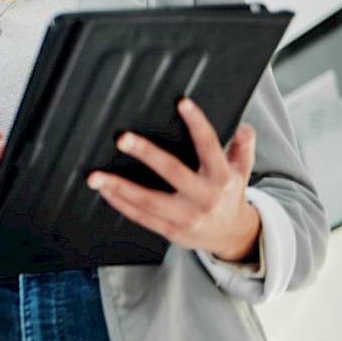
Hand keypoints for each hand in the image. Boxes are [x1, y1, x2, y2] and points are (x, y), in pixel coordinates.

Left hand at [87, 98, 260, 262]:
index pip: (209, 145)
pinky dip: (122, 204)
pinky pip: (142, 217)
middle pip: (173, 171)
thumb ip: (242, 149)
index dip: (197, 123)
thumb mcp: (242, 172)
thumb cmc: (230, 197)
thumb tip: (245, 127)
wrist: (233, 237)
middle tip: (122, 138)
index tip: (182, 103)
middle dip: (146, 154)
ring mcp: (186, 216)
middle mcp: (204, 197)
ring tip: (96, 176)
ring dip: (119, 187)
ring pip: (149, 200)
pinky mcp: (171, 231)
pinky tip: (105, 192)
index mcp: (222, 178)